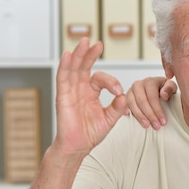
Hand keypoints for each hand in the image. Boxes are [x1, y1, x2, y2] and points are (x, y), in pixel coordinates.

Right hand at [53, 38, 128, 156]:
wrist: (78, 147)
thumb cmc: (91, 133)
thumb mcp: (109, 119)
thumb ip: (117, 107)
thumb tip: (125, 96)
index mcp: (91, 93)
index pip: (100, 79)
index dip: (112, 82)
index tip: (118, 92)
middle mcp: (80, 89)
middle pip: (84, 66)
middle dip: (90, 54)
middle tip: (98, 43)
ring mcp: (70, 91)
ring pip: (74, 68)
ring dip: (79, 55)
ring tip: (84, 41)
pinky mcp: (62, 96)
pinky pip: (63, 78)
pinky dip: (65, 66)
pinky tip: (68, 55)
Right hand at [126, 76, 176, 129]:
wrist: (157, 91)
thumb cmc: (164, 90)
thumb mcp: (171, 88)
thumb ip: (169, 89)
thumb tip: (163, 95)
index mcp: (150, 81)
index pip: (152, 96)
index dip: (158, 110)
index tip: (163, 121)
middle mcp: (138, 84)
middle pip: (142, 101)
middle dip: (150, 115)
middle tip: (157, 126)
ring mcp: (130, 91)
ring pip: (132, 104)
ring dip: (140, 116)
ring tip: (147, 125)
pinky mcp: (125, 98)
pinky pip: (124, 106)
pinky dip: (128, 112)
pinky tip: (134, 120)